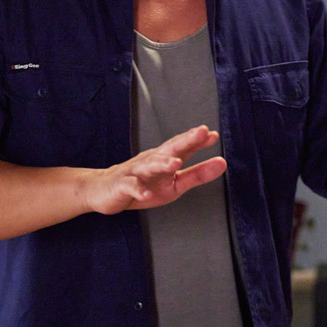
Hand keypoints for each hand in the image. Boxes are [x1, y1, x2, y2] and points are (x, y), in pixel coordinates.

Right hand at [86, 125, 227, 215]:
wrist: (104, 190)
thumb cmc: (145, 184)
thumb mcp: (175, 183)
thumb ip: (197, 174)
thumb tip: (222, 163)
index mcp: (165, 158)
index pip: (184, 146)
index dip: (198, 140)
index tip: (213, 134)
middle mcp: (151, 160)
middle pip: (169, 148)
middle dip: (185, 140)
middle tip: (200, 132)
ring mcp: (136, 172)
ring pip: (150, 165)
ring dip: (162, 163)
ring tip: (175, 163)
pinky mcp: (122, 185)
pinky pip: (130, 187)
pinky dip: (138, 190)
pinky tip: (145, 194)